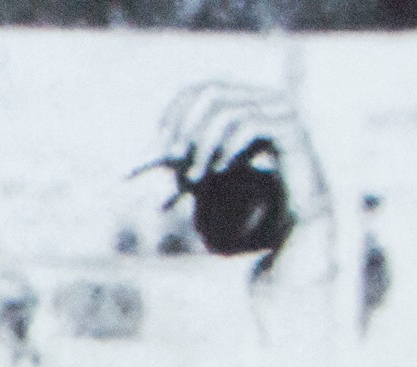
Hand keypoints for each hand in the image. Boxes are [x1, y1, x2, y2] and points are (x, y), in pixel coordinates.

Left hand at [151, 82, 333, 289]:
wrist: (293, 227)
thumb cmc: (249, 203)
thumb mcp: (201, 182)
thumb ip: (171, 170)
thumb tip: (123, 171)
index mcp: (244, 101)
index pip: (198, 89)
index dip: (173, 113)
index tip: (158, 147)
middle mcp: (264, 98)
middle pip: (211, 92)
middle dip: (187, 126)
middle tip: (173, 161)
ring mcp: (282, 111)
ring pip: (228, 110)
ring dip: (203, 144)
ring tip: (194, 178)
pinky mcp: (292, 132)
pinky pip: (251, 125)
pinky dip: (226, 149)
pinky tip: (217, 173)